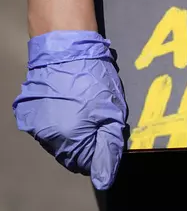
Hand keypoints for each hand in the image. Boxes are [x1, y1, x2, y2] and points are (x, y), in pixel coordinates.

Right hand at [13, 31, 126, 189]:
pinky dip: (59, 120)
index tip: (107, 132)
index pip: (88, 164)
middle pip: (72, 154)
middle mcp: (48, 137)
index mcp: (70, 140)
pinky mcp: (29, 113)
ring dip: (73, 132)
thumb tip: (105, 180)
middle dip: (88, 141)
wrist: (67, 49)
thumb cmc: (93, 78)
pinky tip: (69, 103)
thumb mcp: (113, 114)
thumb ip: (110, 149)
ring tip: (83, 107)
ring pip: (59, 142)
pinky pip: (48, 127)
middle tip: (97, 117)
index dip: (102, 150)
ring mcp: (35, 125)